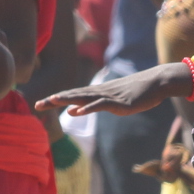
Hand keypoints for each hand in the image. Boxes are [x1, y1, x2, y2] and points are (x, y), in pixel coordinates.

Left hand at [39, 63, 189, 116]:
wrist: (156, 82)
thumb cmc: (135, 92)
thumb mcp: (110, 101)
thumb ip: (91, 105)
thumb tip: (71, 111)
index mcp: (95, 93)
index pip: (70, 96)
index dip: (54, 100)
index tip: (38, 104)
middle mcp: (99, 92)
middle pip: (72, 95)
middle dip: (54, 100)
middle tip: (36, 104)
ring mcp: (109, 96)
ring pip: (84, 98)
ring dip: (67, 99)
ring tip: (52, 101)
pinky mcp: (119, 103)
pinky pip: (101, 105)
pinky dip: (88, 108)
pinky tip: (78, 111)